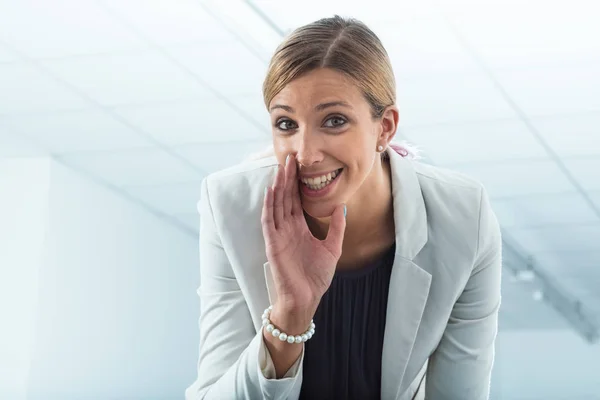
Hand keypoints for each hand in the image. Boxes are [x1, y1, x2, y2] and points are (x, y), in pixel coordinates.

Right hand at [261, 154, 346, 317]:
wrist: (306, 298)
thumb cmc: (316, 277)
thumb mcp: (332, 248)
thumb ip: (337, 227)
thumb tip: (342, 206)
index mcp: (299, 228)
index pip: (296, 200)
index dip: (297, 183)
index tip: (300, 165)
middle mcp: (287, 228)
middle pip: (285, 198)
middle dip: (287, 178)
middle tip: (289, 158)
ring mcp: (279, 235)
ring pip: (276, 205)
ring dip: (277, 187)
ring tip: (280, 168)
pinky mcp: (273, 243)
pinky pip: (269, 221)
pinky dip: (269, 205)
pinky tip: (271, 191)